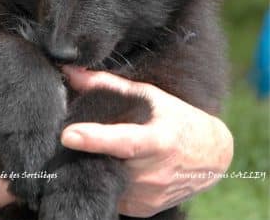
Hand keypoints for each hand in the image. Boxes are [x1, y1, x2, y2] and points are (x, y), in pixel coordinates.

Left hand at [61, 66, 233, 217]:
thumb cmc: (179, 119)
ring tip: (107, 148)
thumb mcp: (150, 96)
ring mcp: (148, 195)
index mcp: (159, 141)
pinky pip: (114, 193)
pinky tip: (119, 164)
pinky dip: (110, 178)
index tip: (68, 134)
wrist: (212, 156)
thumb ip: (109, 84)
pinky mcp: (143, 208)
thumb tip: (72, 72)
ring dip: (99, 164)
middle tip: (84, 135)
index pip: (123, 142)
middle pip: (107, 162)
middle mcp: (154, 173)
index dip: (95, 139)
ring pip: (107, 179)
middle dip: (89, 150)